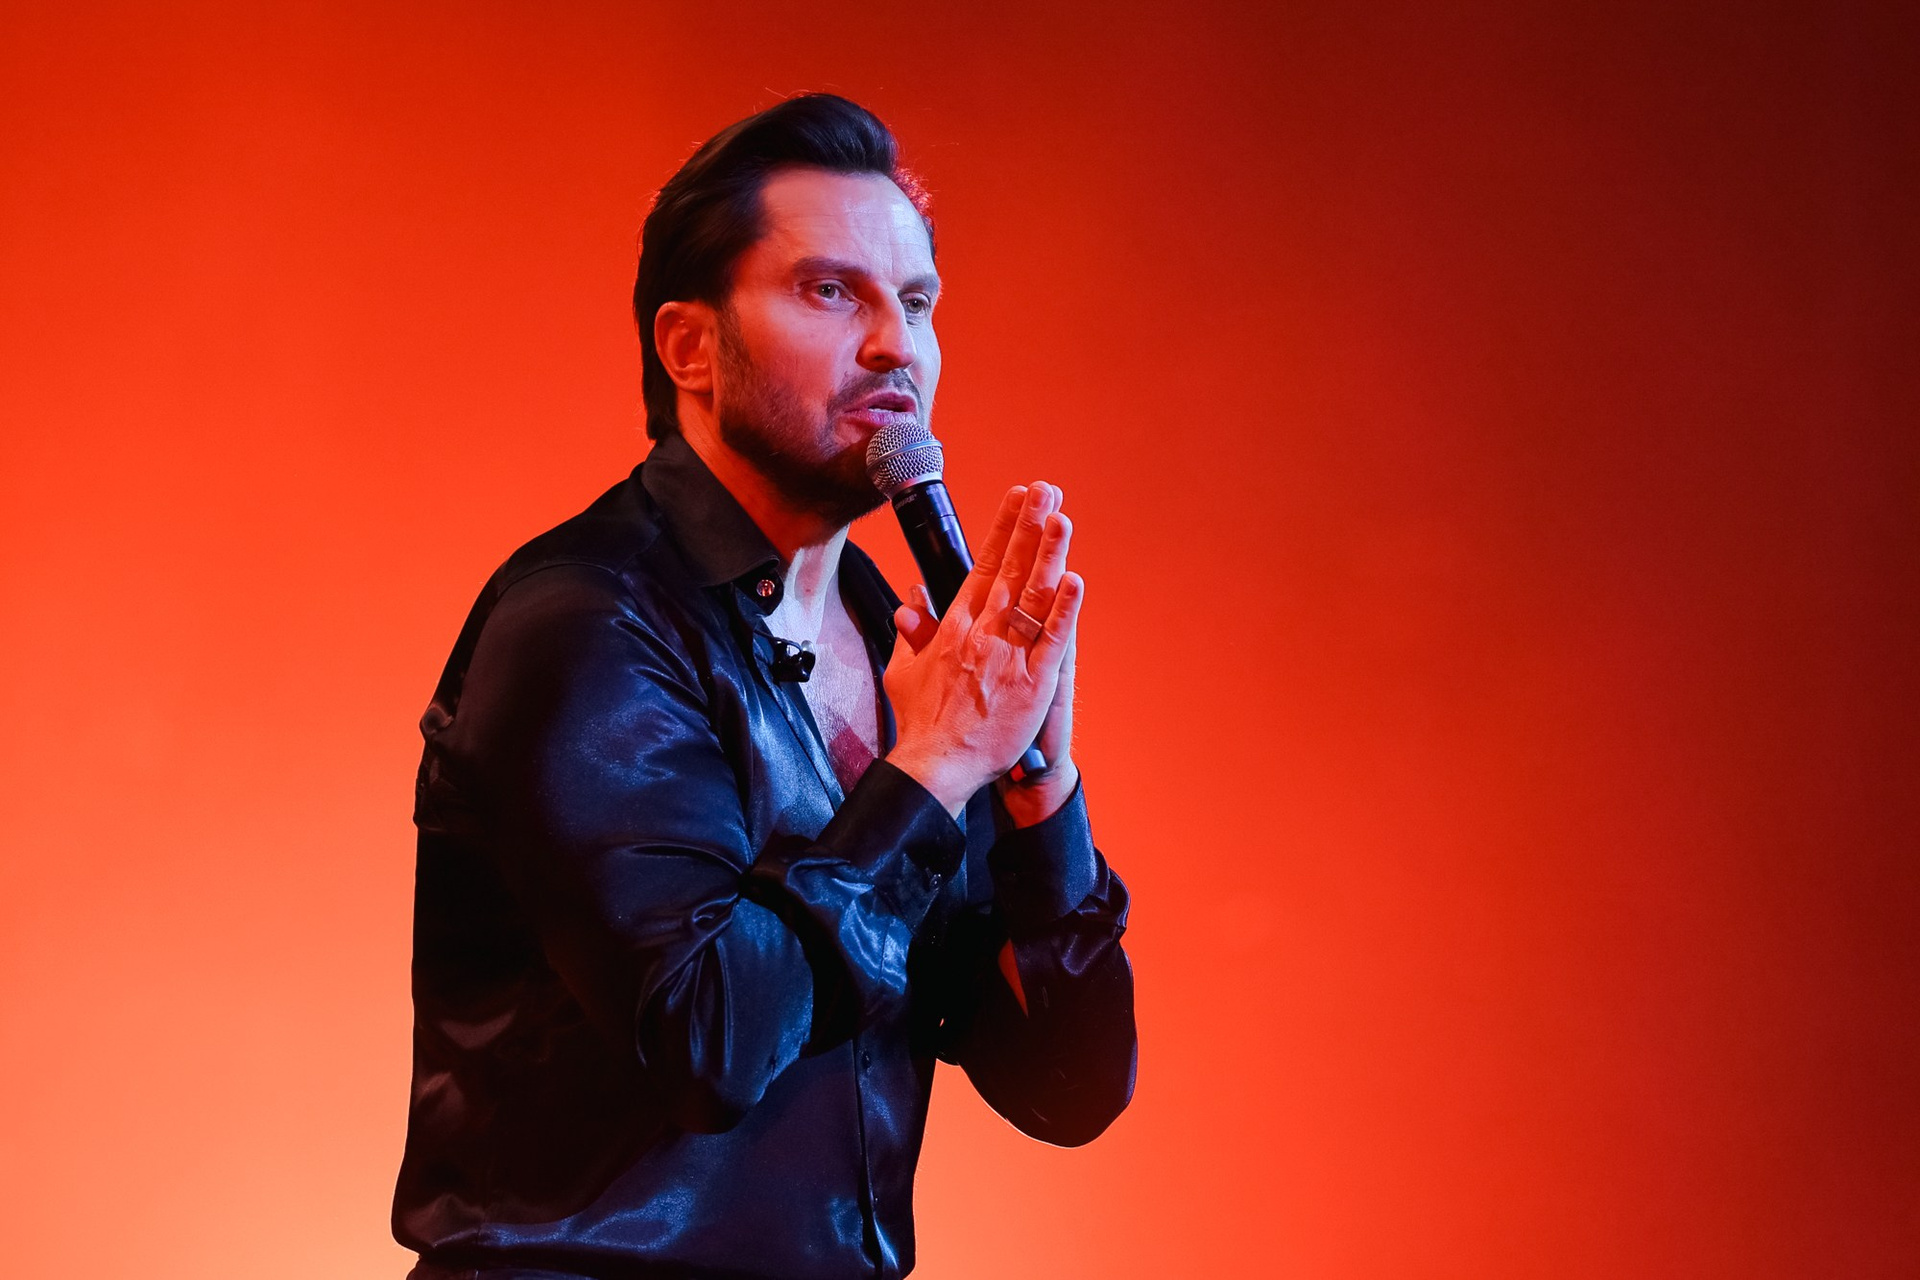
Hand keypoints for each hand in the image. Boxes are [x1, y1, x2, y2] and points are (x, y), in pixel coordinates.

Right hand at [885, 482, 1083, 817]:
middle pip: (1010, 570)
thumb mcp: (904, 670)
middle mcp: (982, 634)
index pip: (982, 566)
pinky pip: (1052, 641)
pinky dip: (1063, 611)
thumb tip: (911, 600)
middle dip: (1029, 526)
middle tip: (1046, 490)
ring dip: (1049, 555)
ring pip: (1033, 597)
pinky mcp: (1032, 684)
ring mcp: (1009, 657)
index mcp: (953, 628)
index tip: (1017, 499)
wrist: (936, 766)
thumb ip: (912, 631)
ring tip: (1062, 518)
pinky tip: (1074, 582)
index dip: (1002, 530)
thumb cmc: (921, 723)